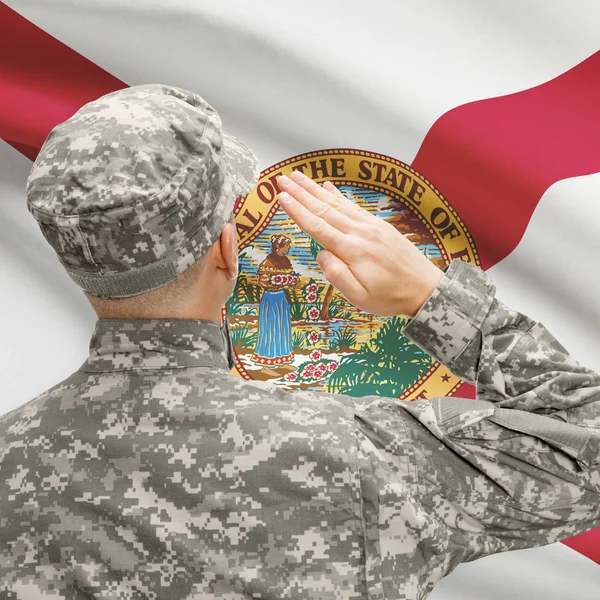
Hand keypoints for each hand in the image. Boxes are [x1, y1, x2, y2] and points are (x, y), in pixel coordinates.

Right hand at [276, 172, 444, 316]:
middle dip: (301, 193)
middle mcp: (360, 232)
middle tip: (282, 178)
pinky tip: (328, 187)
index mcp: (352, 251)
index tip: (281, 197)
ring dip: (315, 189)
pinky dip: (338, 195)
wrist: (426, 288)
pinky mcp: (380, 225)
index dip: (297, 211)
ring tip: (298, 176)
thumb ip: (337, 275)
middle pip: (324, 209)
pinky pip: (354, 205)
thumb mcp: (360, 297)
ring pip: (337, 203)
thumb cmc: (391, 298)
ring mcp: (371, 226)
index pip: (318, 227)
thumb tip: (321, 254)